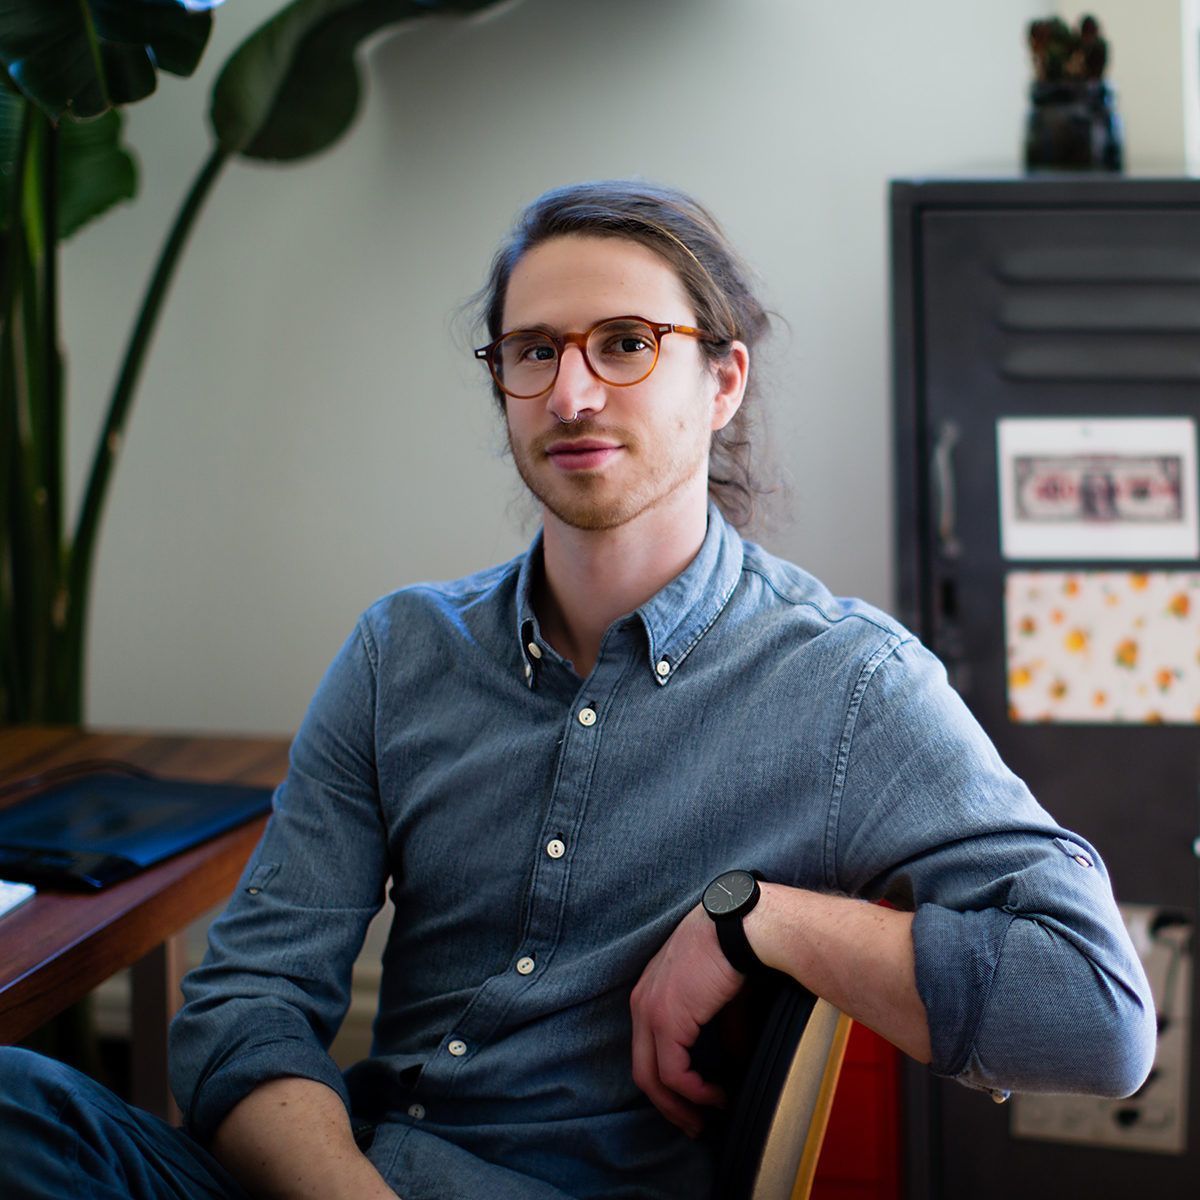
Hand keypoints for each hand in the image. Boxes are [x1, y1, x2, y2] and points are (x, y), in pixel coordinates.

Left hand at [629, 904, 745, 1137]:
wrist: (739, 927)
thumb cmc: (733, 952)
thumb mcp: (720, 998)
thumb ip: (720, 1032)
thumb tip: (731, 1065)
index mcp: (650, 992)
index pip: (647, 1048)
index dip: (666, 1081)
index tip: (692, 1101)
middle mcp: (642, 1002)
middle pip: (642, 1070)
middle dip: (667, 1105)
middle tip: (693, 1125)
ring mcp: (650, 1012)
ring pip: (651, 1078)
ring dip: (679, 1106)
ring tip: (706, 1118)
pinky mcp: (666, 1020)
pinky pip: (674, 1073)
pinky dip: (695, 1093)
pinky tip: (716, 1096)